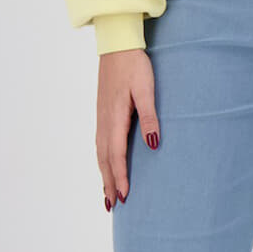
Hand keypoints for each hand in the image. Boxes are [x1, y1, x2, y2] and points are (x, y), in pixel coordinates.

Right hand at [96, 48, 159, 207]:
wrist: (117, 45)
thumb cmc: (135, 66)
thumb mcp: (146, 89)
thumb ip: (150, 116)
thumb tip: (153, 142)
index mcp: (115, 117)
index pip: (117, 154)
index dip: (120, 176)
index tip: (124, 196)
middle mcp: (104, 120)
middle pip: (104, 159)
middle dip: (108, 183)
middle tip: (113, 206)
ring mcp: (101, 117)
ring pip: (100, 153)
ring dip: (103, 174)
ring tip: (107, 194)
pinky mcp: (102, 113)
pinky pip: (100, 143)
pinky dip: (101, 160)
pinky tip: (105, 166)